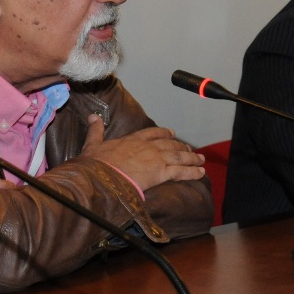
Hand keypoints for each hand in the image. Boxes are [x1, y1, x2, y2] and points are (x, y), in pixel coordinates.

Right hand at [79, 115, 205, 189]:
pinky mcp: (161, 173)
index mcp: (133, 140)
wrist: (99, 177)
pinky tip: (201, 172)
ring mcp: (156, 159)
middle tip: (190, 149)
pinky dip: (192, 172)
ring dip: (192, 158)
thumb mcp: (92, 144)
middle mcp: (148, 147)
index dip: (164, 133)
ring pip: (179, 156)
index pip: (152, 133)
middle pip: (170, 144)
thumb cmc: (95, 164)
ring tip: (201, 159)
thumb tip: (92, 116)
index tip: (172, 134)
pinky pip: (181, 172)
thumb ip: (95, 130)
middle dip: (182, 147)